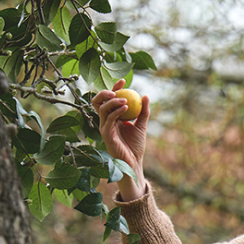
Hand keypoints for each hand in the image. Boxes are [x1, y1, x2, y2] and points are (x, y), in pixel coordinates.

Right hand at [92, 79, 149, 200]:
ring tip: (126, 100)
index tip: (123, 81)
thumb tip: (145, 96)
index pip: (109, 99)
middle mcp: (106, 121)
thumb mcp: (142, 125)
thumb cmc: (136, 146)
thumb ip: (143, 111)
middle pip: (98, 102)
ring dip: (113, 101)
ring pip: (102, 109)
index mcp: (112, 117)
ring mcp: (104, 127)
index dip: (114, 89)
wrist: (134, 162)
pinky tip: (126, 108)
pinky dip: (116, 112)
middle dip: (104, 92)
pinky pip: (108, 120)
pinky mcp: (106, 135)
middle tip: (116, 90)